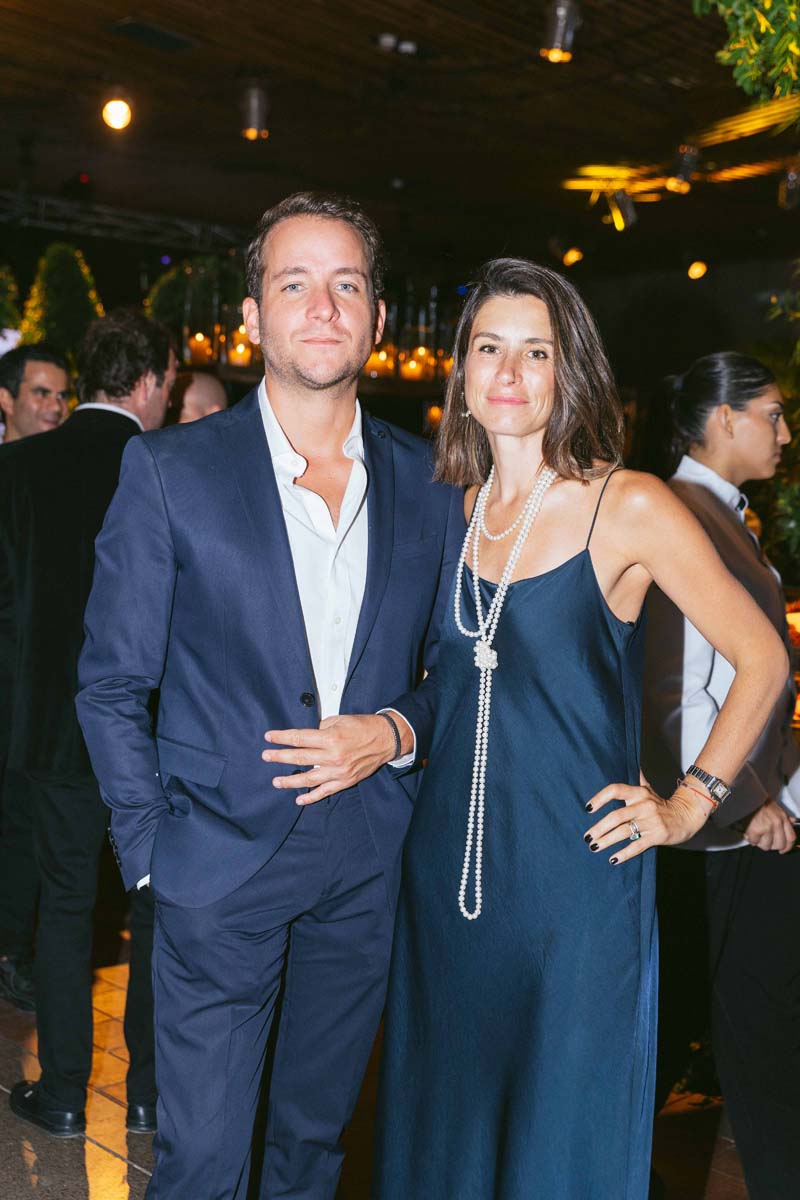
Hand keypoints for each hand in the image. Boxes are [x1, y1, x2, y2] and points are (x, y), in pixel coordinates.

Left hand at [262, 714, 399, 804]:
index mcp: (331, 738)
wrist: (386, 739)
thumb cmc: (363, 727)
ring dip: (290, 780)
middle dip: (280, 757)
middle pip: (300, 757)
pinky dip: (311, 797)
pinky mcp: (345, 781)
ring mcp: (339, 771)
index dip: (282, 738)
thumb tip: (306, 735)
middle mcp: (333, 756)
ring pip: (309, 778)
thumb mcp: (340, 720)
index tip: (269, 737)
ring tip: (276, 781)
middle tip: (266, 756)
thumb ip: (321, 728)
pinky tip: (299, 799)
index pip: (300, 738)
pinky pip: (325, 792)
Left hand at [583, 775, 711, 864]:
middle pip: (616, 816)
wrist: (687, 816)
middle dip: (599, 828)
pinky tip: (613, 858)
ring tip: (594, 847)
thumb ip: (636, 779)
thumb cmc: (662, 805)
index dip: (600, 798)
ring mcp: (651, 821)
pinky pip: (637, 846)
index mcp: (639, 793)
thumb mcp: (649, 789)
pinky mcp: (657, 836)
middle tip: (587, 837)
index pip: (615, 790)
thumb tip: (628, 761)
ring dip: (606, 841)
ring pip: (624, 832)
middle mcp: (644, 806)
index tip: (588, 808)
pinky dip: (624, 854)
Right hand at [742, 800, 796, 853]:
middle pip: (779, 844)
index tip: (783, 850)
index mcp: (783, 818)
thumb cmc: (759, 802)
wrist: (745, 797)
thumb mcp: (776, 807)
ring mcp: (767, 828)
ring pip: (766, 846)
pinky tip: (750, 834)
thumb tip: (793, 821)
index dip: (787, 847)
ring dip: (760, 842)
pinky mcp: (756, 830)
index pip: (790, 838)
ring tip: (756, 836)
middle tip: (765, 840)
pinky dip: (751, 840)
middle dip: (771, 845)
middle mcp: (777, 823)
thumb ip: (785, 817)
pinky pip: (754, 842)